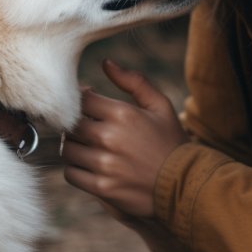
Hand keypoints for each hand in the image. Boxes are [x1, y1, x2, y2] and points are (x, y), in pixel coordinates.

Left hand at [62, 59, 188, 217]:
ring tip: (86, 146)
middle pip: (70, 125)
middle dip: (74, 123)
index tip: (86, 104)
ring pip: (67, 149)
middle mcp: (109, 138)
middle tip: (84, 126)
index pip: (81, 100)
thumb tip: (105, 62)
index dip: (80, 99)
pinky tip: (88, 165)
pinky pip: (71, 174)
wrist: (185, 185)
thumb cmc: (171, 141)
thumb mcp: (160, 105)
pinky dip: (75, 169)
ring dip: (73, 146)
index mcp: (122, 114)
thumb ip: (133, 81)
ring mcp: (104, 165)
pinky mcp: (102, 188)